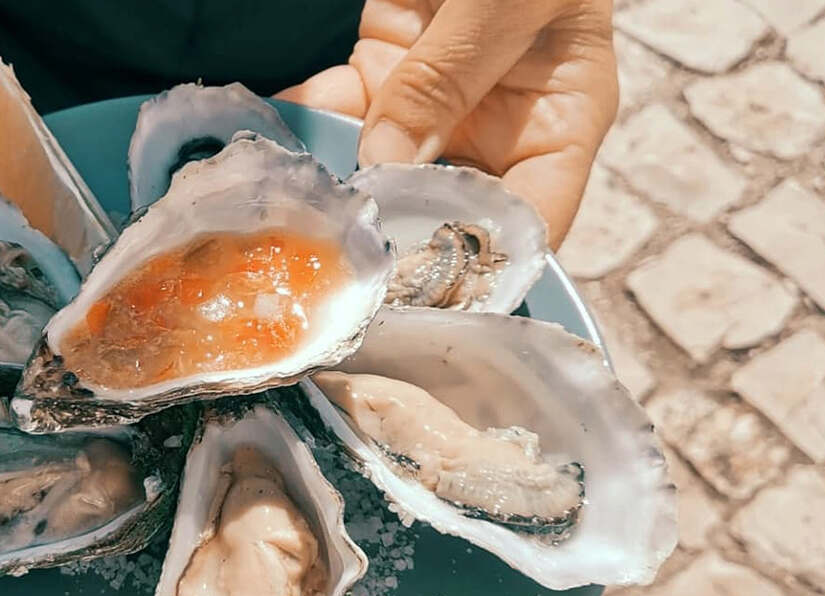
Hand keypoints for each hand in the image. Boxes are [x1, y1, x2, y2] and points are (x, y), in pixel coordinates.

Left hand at [278, 0, 618, 247]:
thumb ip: (454, 70)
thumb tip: (387, 161)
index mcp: (558, 119)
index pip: (527, 226)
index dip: (476, 271)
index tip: (414, 298)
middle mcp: (489, 125)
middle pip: (437, 211)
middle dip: (382, 238)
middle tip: (330, 265)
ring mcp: (424, 99)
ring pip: (370, 167)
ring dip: (326, 188)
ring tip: (284, 210)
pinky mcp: (371, 68)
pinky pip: (330, 111)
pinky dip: (299, 129)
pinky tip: (267, 147)